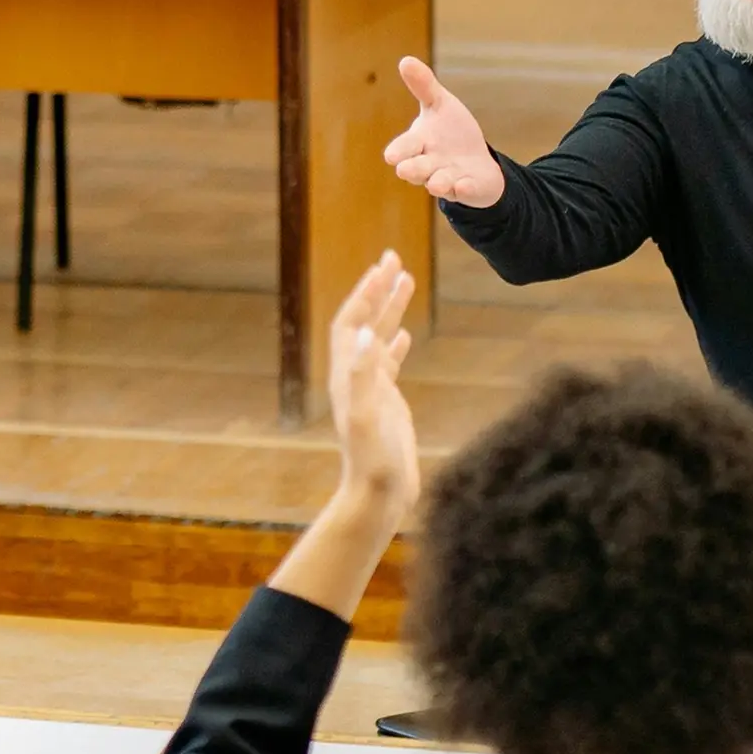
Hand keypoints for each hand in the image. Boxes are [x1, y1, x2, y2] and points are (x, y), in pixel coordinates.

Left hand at [325, 253, 420, 515]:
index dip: (364, 293)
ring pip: (379, 338)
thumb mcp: (368, 418)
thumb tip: (366, 333)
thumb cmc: (374, 461)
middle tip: (394, 257)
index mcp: (346, 375)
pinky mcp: (385, 403)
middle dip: (377, 289)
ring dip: (390, 309)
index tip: (382, 266)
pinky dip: (396, 342)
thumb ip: (364, 376)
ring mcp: (369, 389)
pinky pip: (388, 363)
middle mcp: (353, 377)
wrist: (379, 495)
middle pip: (364, 322)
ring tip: (406, 280)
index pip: (351, 322)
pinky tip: (406, 333)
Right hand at [383, 58, 506, 208]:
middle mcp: (430, 165)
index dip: (399, 151)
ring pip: (439, 184)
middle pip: (417, 169)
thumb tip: (405, 60)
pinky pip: (466, 191)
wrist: (477, 161)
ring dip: (439, 182)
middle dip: (413, 169)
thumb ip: (424, 86)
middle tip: (406, 169)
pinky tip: (464, 185)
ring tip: (438, 182)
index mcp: (419, 144)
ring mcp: (449, 179)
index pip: (404, 148)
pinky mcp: (469, 189)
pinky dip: (464, 189)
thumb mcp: (439, 105)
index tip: (391, 156)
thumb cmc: (451, 132)